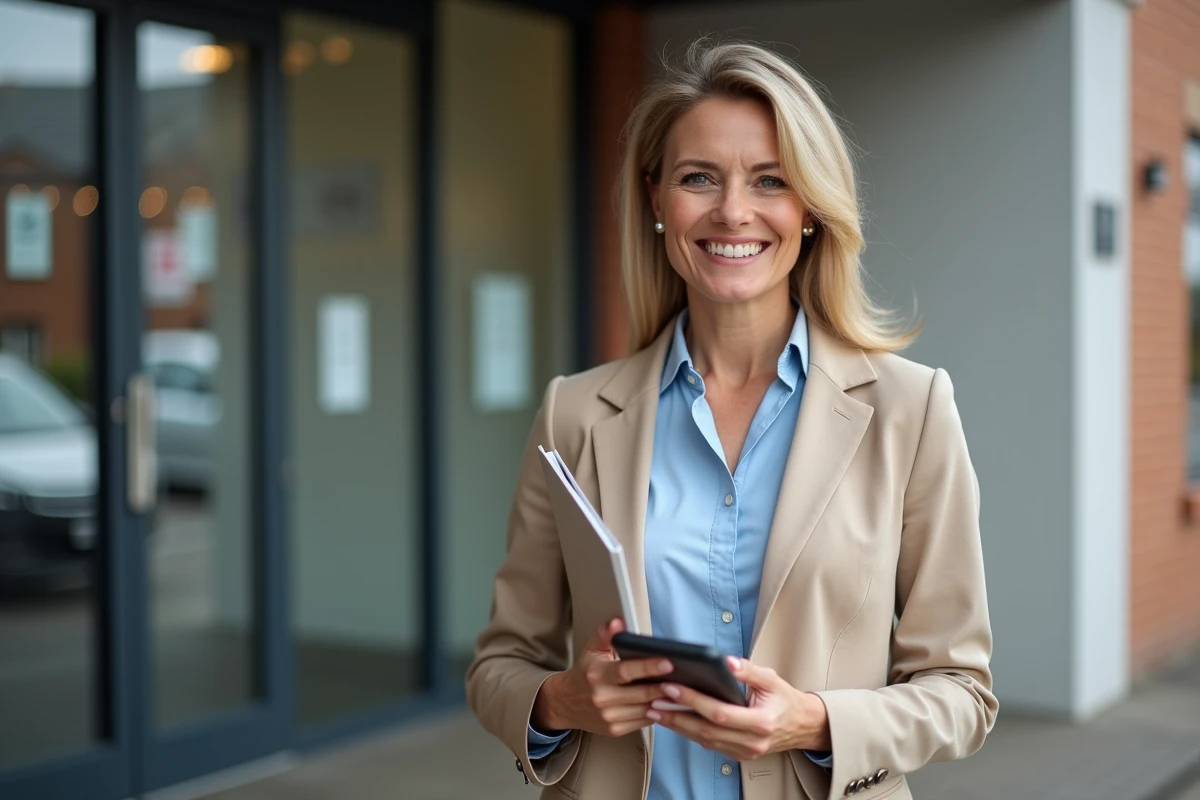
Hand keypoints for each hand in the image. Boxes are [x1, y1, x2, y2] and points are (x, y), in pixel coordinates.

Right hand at [532, 618, 673, 737]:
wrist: (566, 703)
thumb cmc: (585, 673)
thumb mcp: (592, 651)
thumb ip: (606, 635)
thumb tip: (618, 622)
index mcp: (598, 675)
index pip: (627, 671)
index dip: (649, 667)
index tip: (669, 662)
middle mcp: (603, 698)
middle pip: (641, 693)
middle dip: (664, 686)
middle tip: (684, 679)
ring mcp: (609, 717)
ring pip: (645, 709)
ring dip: (664, 701)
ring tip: (680, 690)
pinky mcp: (615, 729)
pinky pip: (643, 721)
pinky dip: (657, 712)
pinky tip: (666, 703)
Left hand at [646, 656, 830, 761]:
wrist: (802, 725)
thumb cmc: (785, 700)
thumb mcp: (771, 678)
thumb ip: (748, 670)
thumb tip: (726, 662)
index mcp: (761, 721)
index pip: (719, 713)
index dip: (694, 701)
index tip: (673, 688)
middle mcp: (753, 741)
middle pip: (707, 730)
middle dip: (677, 716)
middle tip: (655, 701)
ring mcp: (746, 752)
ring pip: (705, 741)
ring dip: (679, 726)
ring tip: (657, 711)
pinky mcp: (740, 756)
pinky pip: (711, 745)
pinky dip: (691, 732)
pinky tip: (676, 720)